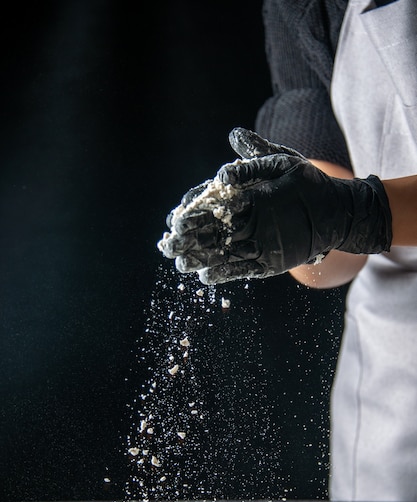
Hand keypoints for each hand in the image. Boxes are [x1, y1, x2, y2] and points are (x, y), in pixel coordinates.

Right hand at [158, 128, 391, 283]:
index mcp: (236, 197)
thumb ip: (256, 153)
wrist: (334, 210)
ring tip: (181, 263)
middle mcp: (237, 221)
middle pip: (203, 231)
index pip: (205, 202)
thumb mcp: (281, 162)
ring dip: (197, 258)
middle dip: (184, 238)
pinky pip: (238, 269)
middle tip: (169, 244)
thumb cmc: (305, 183)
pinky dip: (222, 274)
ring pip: (216, 252)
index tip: (177, 217)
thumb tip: (234, 135)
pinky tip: (206, 276)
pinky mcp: (262, 261)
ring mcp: (248, 242)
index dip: (189, 210)